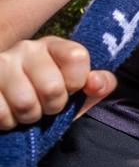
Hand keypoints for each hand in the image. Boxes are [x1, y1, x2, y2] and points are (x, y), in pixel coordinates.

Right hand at [0, 37, 115, 129]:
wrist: (11, 104)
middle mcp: (26, 48)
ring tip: (27, 110)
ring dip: (29, 116)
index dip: (77, 82)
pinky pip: (1, 113)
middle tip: (46, 104)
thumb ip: (99, 84)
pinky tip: (9, 112)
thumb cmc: (50, 95)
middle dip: (53, 106)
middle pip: (52, 87)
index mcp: (53, 45)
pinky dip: (8, 121)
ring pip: (25, 103)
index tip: (70, 89)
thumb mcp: (80, 90)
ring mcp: (1, 63)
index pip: (76, 57)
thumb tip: (95, 82)